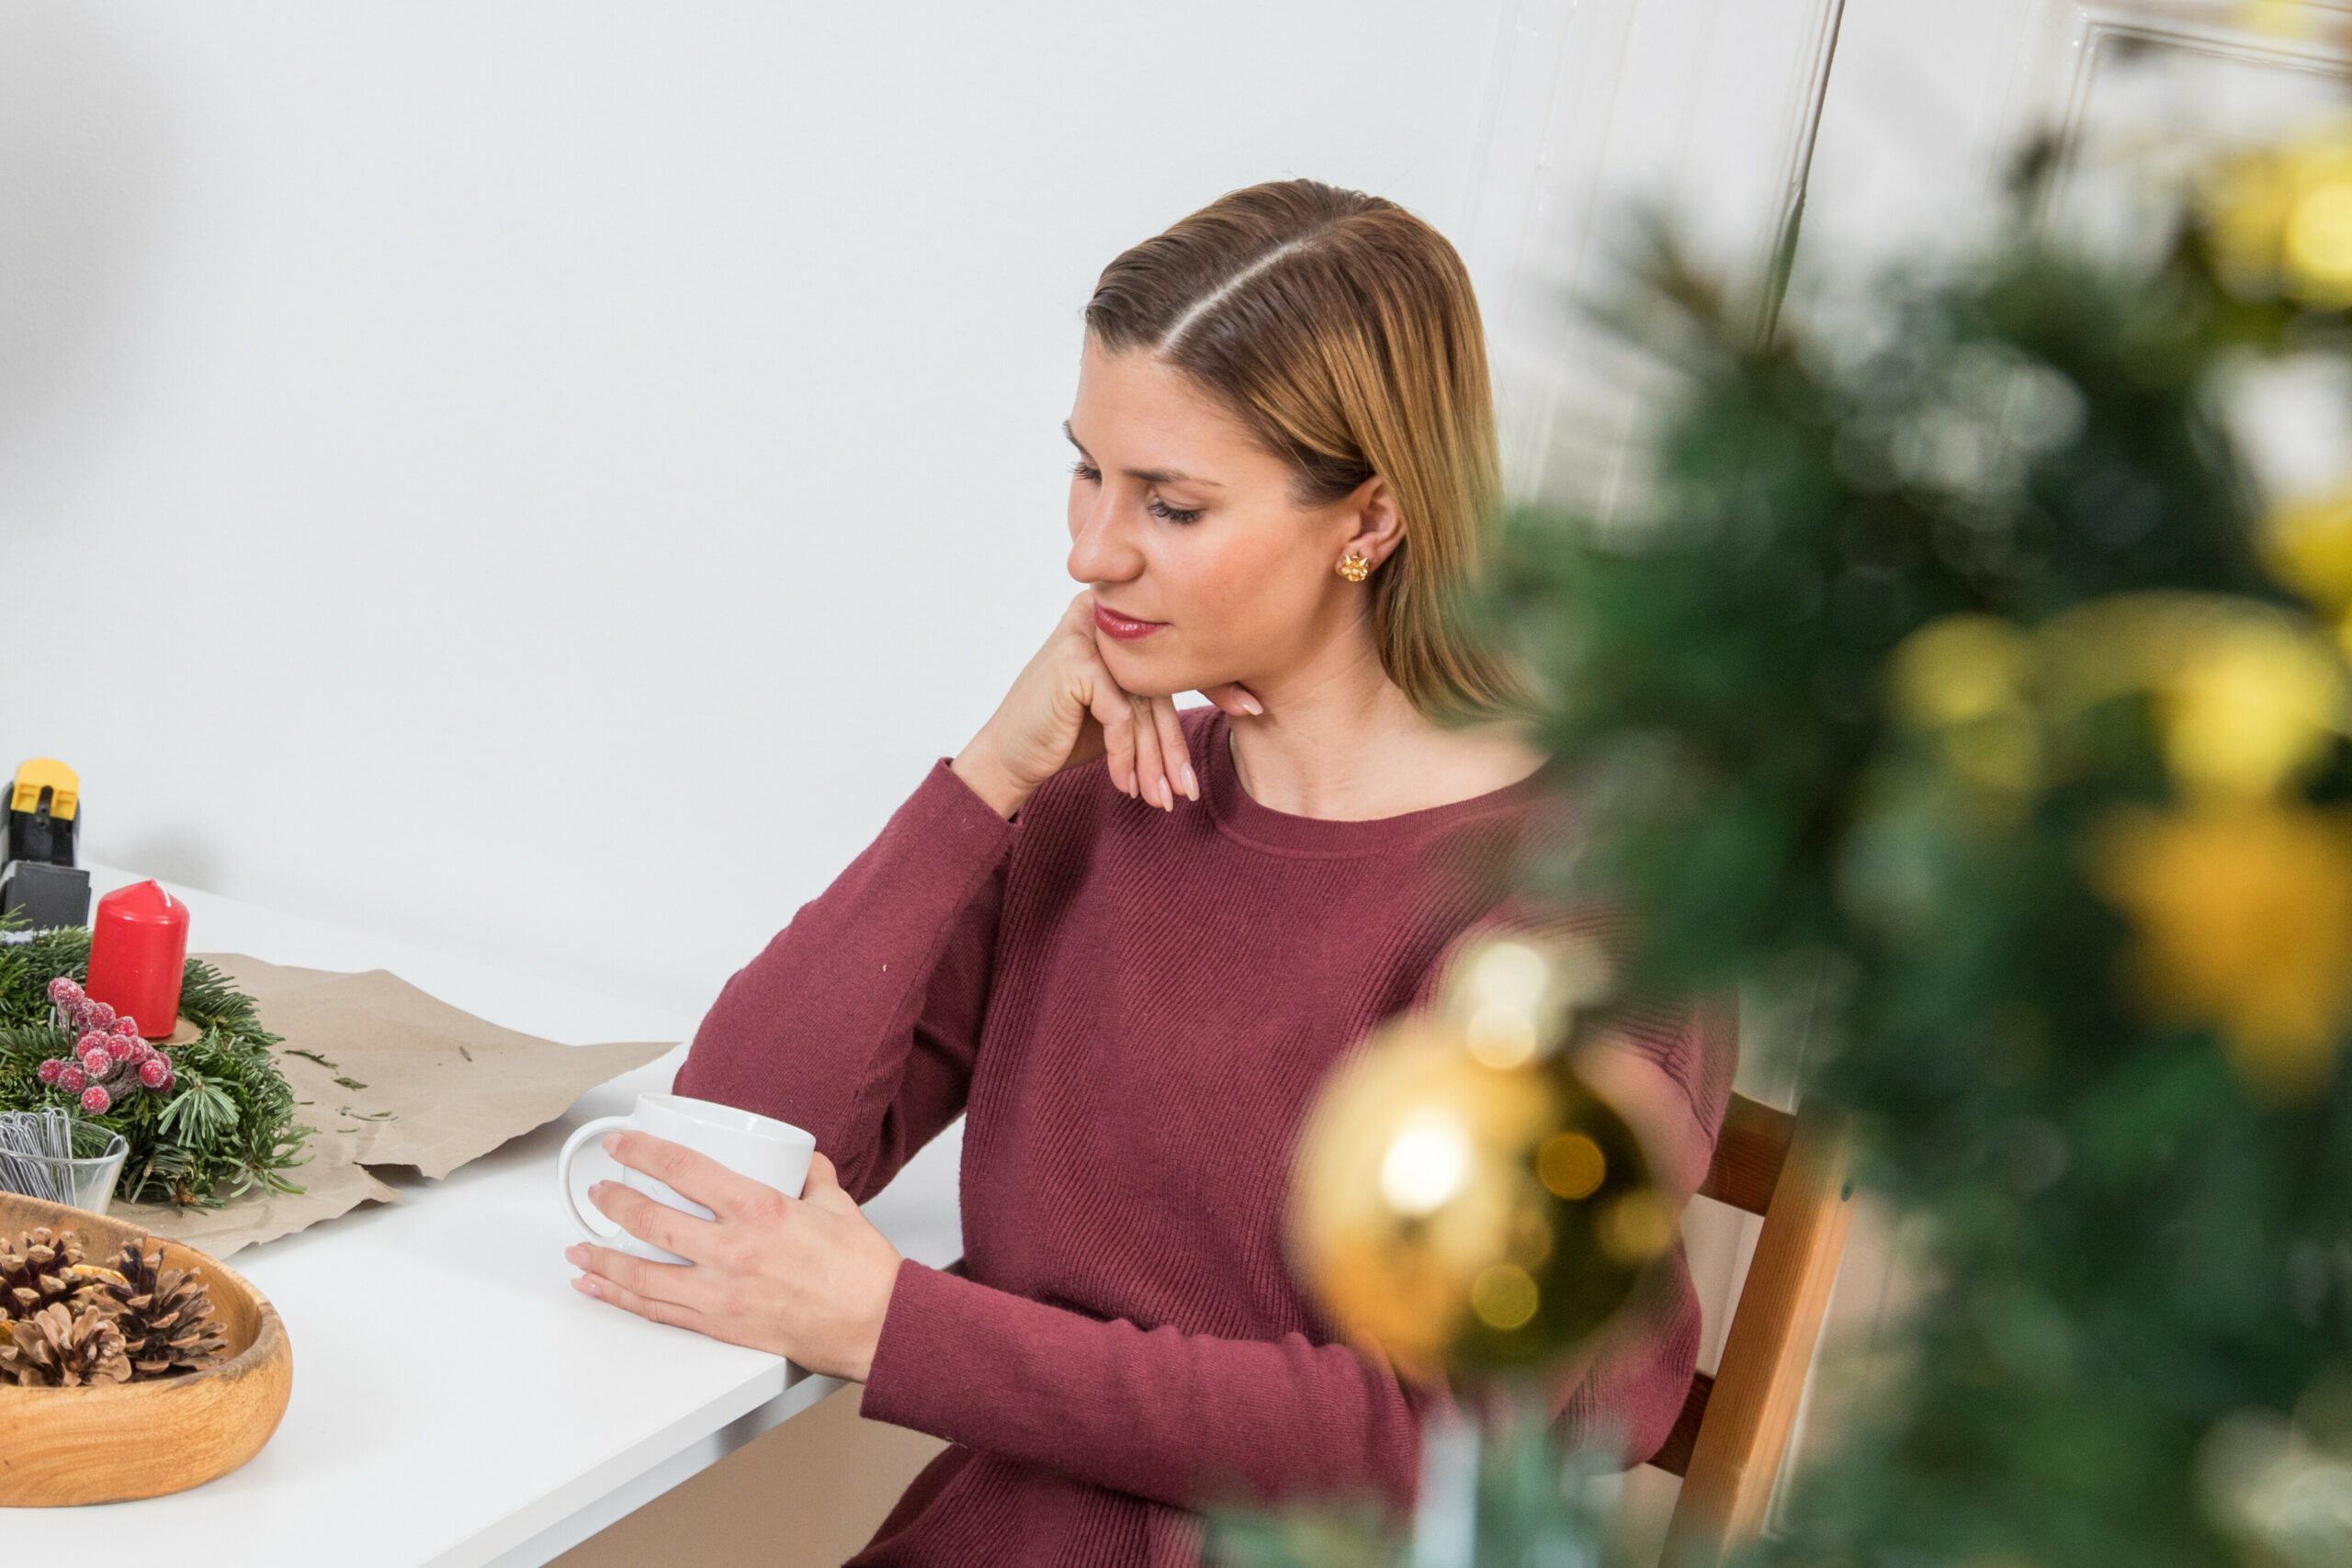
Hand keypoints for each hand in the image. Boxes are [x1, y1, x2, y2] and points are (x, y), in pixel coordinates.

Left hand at [565, 1136, 902, 1382]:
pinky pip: (659, 1310)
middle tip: (598, 1190)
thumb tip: (793, 1159)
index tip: (622, 1144)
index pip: (685, 1170)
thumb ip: (807, 1175)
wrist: (875, 1326)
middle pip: (652, 1220)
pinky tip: (602, 1288)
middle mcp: (733, 1251)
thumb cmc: (861, 1272)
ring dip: (603, 1256)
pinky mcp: (721, 1324)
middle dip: (614, 1201)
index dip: (644, 1152)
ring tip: (580, 1245)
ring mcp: (722, 1292)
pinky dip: (622, 1298)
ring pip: (643, 1273)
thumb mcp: (836, 1202)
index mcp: (760, 1211)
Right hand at [951, 591, 1261, 818]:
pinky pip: (1121, 716)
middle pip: (1163, 682)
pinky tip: (1127, 786)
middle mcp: (1105, 615)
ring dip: (1156, 760)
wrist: (1009, 756)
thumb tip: (1244, 695)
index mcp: (1122, 617)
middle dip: (1179, 743)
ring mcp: (1088, 634)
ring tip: (1167, 798)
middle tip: (1193, 786)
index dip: (1218, 682)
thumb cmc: (1068, 733)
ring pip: (1145, 704)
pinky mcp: (1076, 663)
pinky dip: (1125, 756)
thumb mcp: (1126, 710)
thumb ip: (1160, 694)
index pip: (1179, 651)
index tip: (1253, 708)